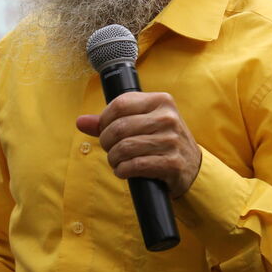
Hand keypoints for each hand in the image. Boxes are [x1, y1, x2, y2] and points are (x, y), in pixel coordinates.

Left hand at [76, 90, 200, 197]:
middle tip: (109, 149)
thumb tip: (81, 122)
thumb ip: (110, 121)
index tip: (104, 131)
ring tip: (116, 161)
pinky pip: (136, 165)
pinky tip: (124, 170)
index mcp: (161, 101)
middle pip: (119, 127)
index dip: (104, 120)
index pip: (119, 105)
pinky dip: (123, 170)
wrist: (191, 166)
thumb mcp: (141, 123)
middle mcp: (168, 118)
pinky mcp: (172, 163)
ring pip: (125, 147)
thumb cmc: (160, 141)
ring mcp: (172, 141)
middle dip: (106, 142)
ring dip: (114, 158)